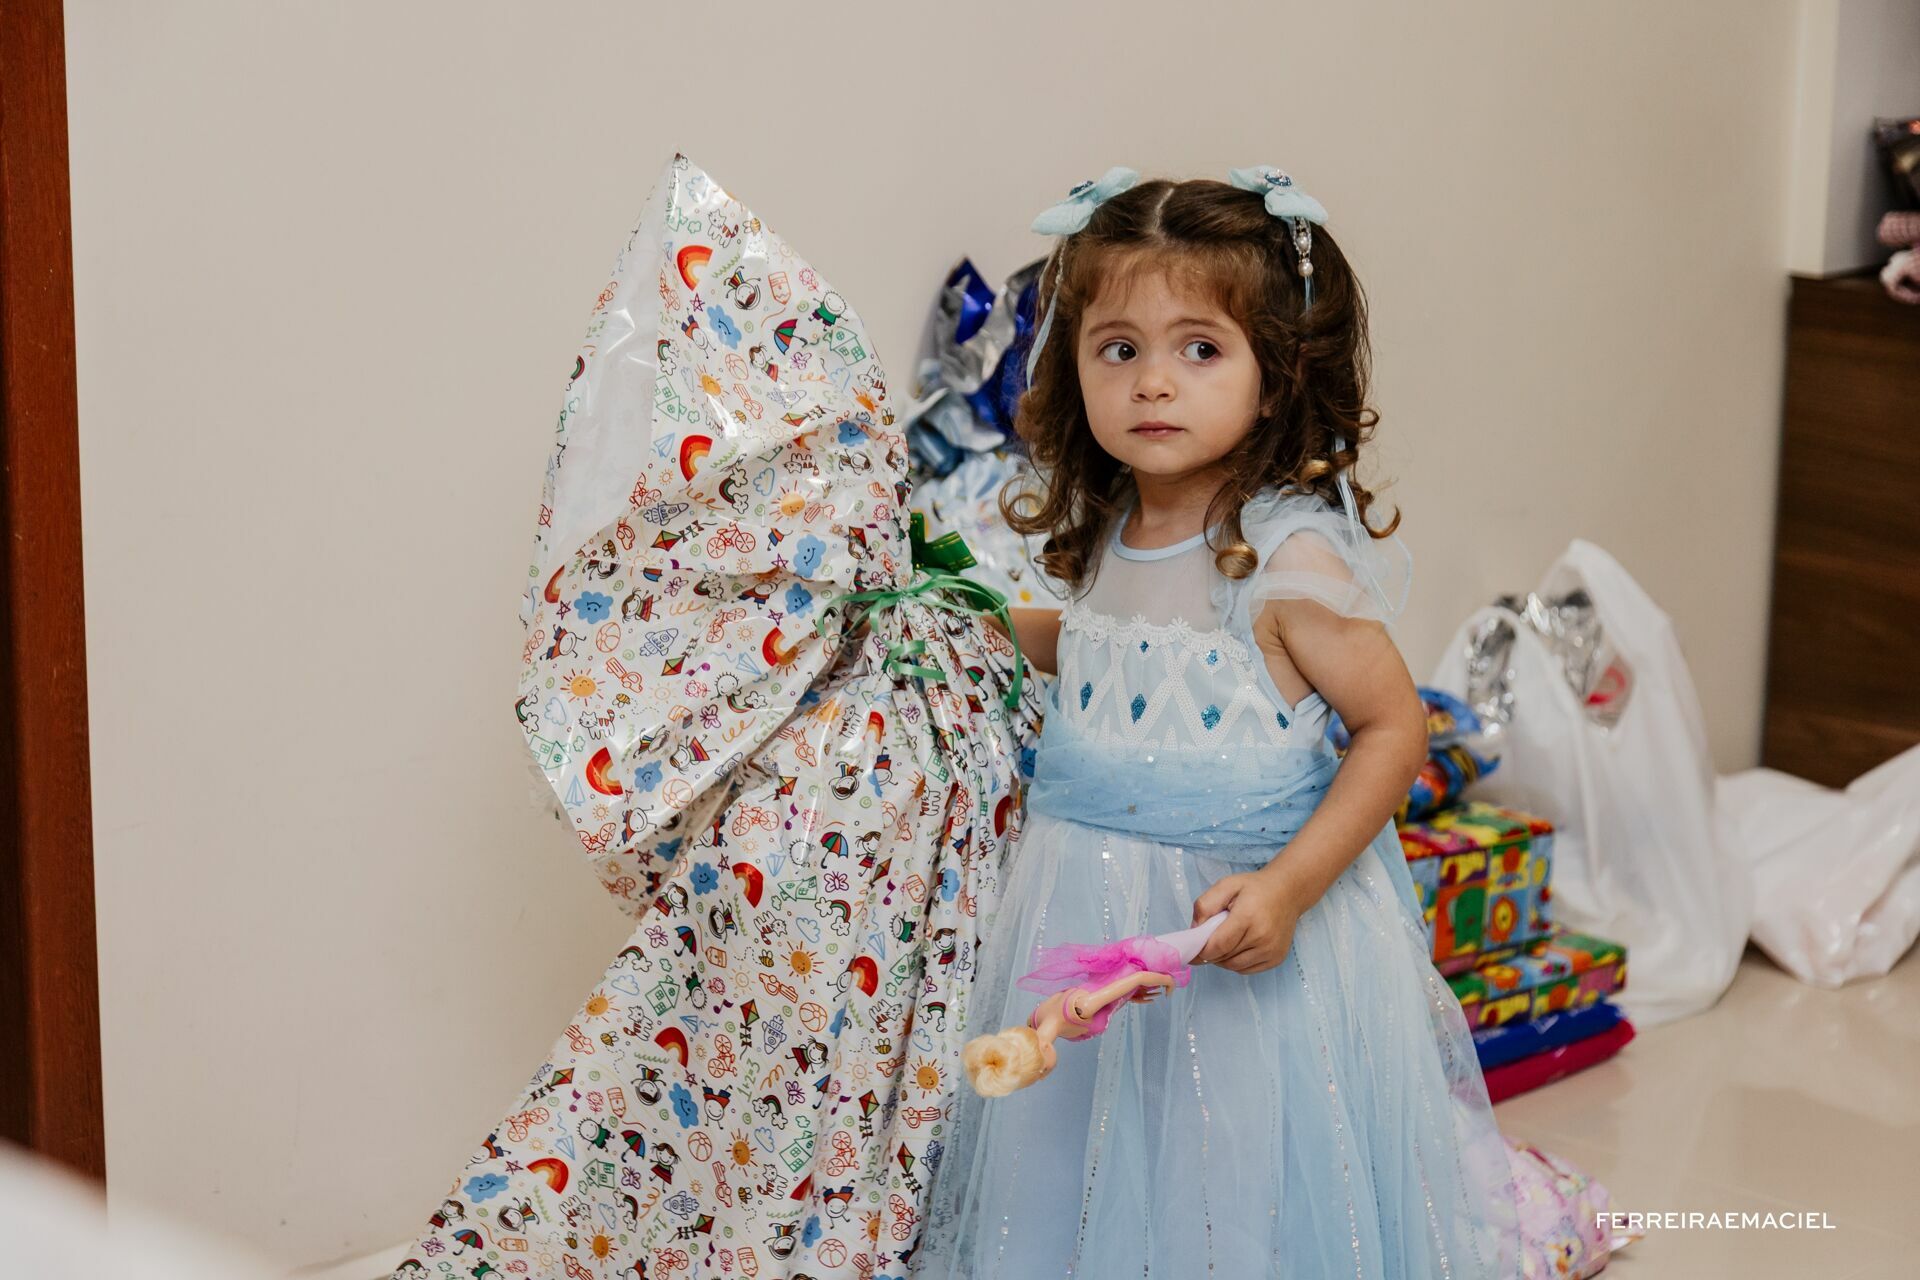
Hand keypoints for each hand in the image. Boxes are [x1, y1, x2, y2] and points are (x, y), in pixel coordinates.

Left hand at [1191, 866, 1306, 974]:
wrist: (1288, 892)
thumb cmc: (1254, 888)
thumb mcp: (1226, 885)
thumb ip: (1205, 905)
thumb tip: (1194, 930)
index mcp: (1248, 917)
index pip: (1218, 946)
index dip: (1202, 951)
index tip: (1193, 949)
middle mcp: (1262, 937)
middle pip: (1225, 957)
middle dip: (1211, 953)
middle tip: (1206, 942)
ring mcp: (1271, 950)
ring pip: (1234, 967)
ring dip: (1223, 959)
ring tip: (1223, 943)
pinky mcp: (1276, 958)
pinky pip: (1247, 970)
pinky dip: (1236, 963)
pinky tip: (1237, 947)